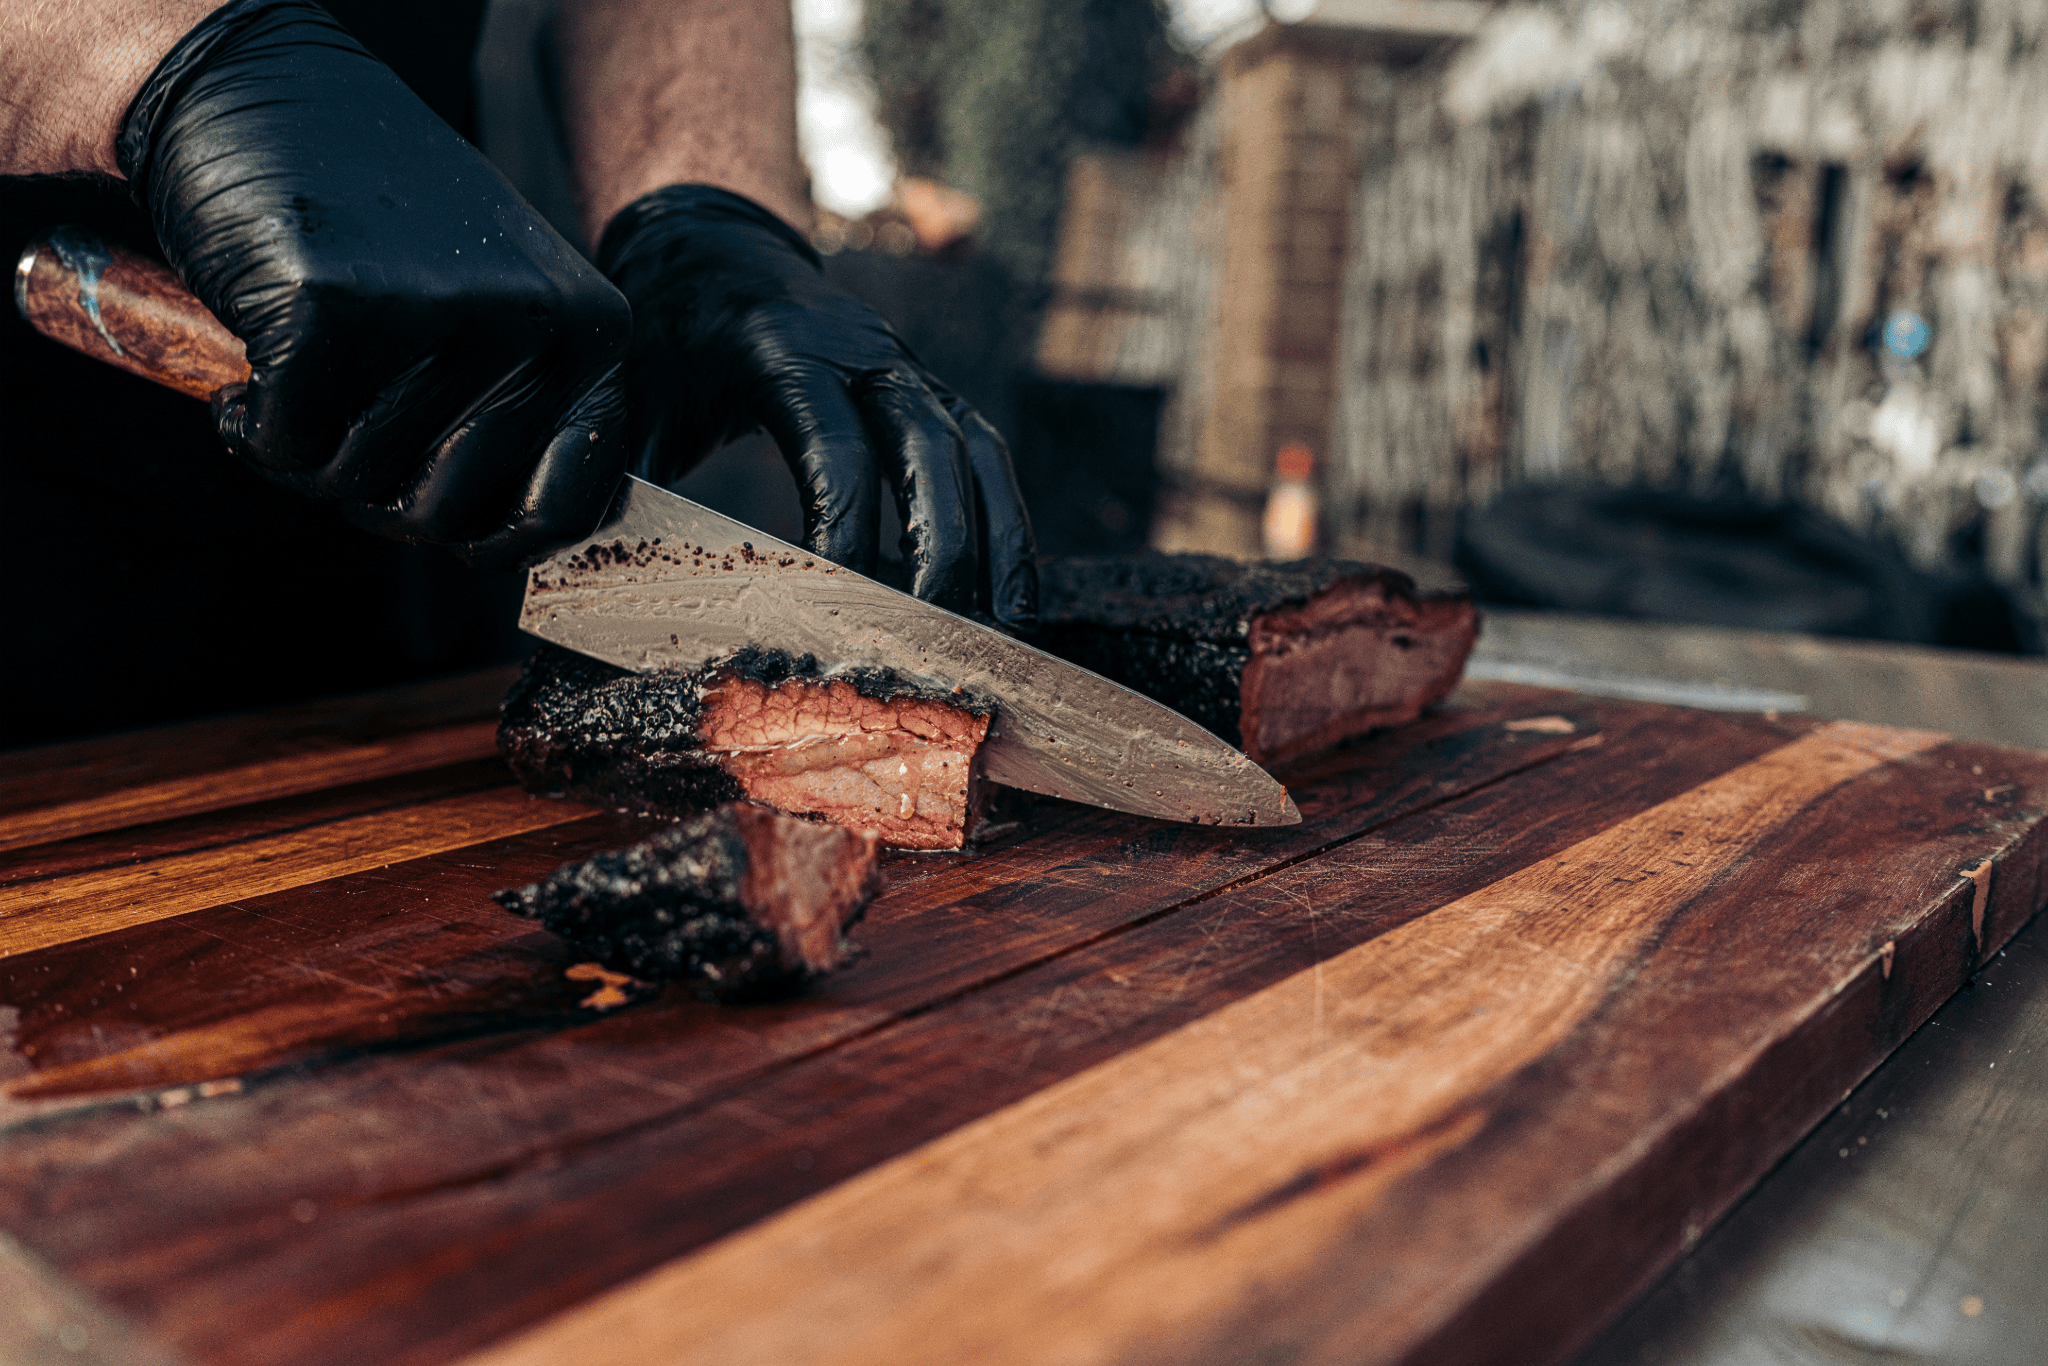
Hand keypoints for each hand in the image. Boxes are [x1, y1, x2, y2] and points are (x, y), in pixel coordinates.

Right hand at [117, 0, 631, 567]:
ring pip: (356, 485)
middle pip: (445, 516)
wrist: (262, 101)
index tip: (451, 529)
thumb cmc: (382, 230)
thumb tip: (536, 543)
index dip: (498, 542)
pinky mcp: (334, 306)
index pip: (574, 506)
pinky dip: (248, 427)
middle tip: (341, 433)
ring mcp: (440, 313)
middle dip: (375, 500)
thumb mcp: (497, 310)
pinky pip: (284, 446)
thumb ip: (527, 412)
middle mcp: (534, 325)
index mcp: (591, 336)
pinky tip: (250, 365)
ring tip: (299, 378)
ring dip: (306, 457)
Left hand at [595, 185, 1037, 629]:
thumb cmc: (663, 331)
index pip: (834, 441)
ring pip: (975, 453)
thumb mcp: (627, 391)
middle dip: (941, 546)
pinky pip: (987, 457)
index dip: (847, 522)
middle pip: (929, 448)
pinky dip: (1007, 524)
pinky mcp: (933, 392)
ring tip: (1002, 633)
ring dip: (995, 543)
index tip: (846, 603)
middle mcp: (864, 351)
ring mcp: (909, 368)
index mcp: (785, 347)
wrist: (714, 243)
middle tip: (935, 637)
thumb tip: (565, 570)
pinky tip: (1011, 595)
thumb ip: (613, 472)